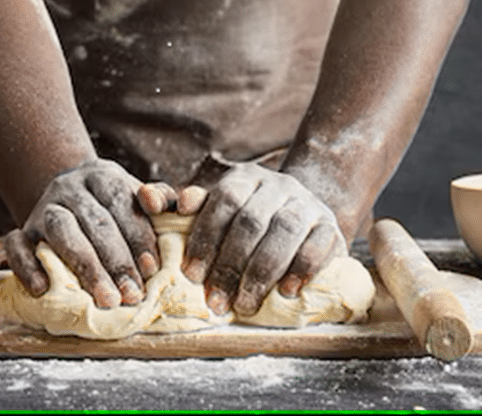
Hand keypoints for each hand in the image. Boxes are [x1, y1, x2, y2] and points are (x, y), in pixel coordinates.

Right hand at [1, 158, 176, 307]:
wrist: (69, 196)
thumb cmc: (114, 206)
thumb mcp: (136, 196)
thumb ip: (162, 201)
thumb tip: (180, 208)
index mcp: (102, 176)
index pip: (120, 200)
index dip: (137, 234)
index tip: (151, 269)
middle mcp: (70, 188)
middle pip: (94, 220)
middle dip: (117, 260)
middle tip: (133, 295)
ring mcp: (43, 209)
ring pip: (60, 230)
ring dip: (85, 266)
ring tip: (105, 299)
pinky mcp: (22, 230)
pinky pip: (16, 244)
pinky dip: (27, 266)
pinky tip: (43, 289)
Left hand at [179, 161, 344, 317]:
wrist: (304, 221)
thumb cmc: (249, 224)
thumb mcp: (218, 212)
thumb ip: (185, 210)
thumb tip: (149, 201)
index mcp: (246, 178)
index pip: (225, 200)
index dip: (206, 238)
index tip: (192, 275)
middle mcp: (279, 185)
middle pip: (251, 220)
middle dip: (230, 264)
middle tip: (215, 301)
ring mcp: (308, 204)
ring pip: (285, 230)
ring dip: (261, 272)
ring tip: (245, 304)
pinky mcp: (332, 227)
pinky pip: (318, 245)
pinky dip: (301, 270)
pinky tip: (285, 292)